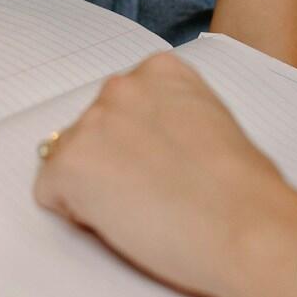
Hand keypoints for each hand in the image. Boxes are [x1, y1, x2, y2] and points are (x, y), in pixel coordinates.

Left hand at [33, 52, 296, 296]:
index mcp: (160, 71)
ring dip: (93, 188)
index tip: (161, 166)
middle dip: (111, 163)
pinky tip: (122, 223)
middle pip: (92, 130)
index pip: (121, 106)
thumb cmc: (246, 190)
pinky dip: (76, 214)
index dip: (137, 145)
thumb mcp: (214, 125)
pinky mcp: (69, 165)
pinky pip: (50, 193)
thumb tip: (153, 147)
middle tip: (152, 195)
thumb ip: (174, 120)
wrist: (246, 225)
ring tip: (142, 211)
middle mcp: (120, 86)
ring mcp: (91, 123)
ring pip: (69, 161)